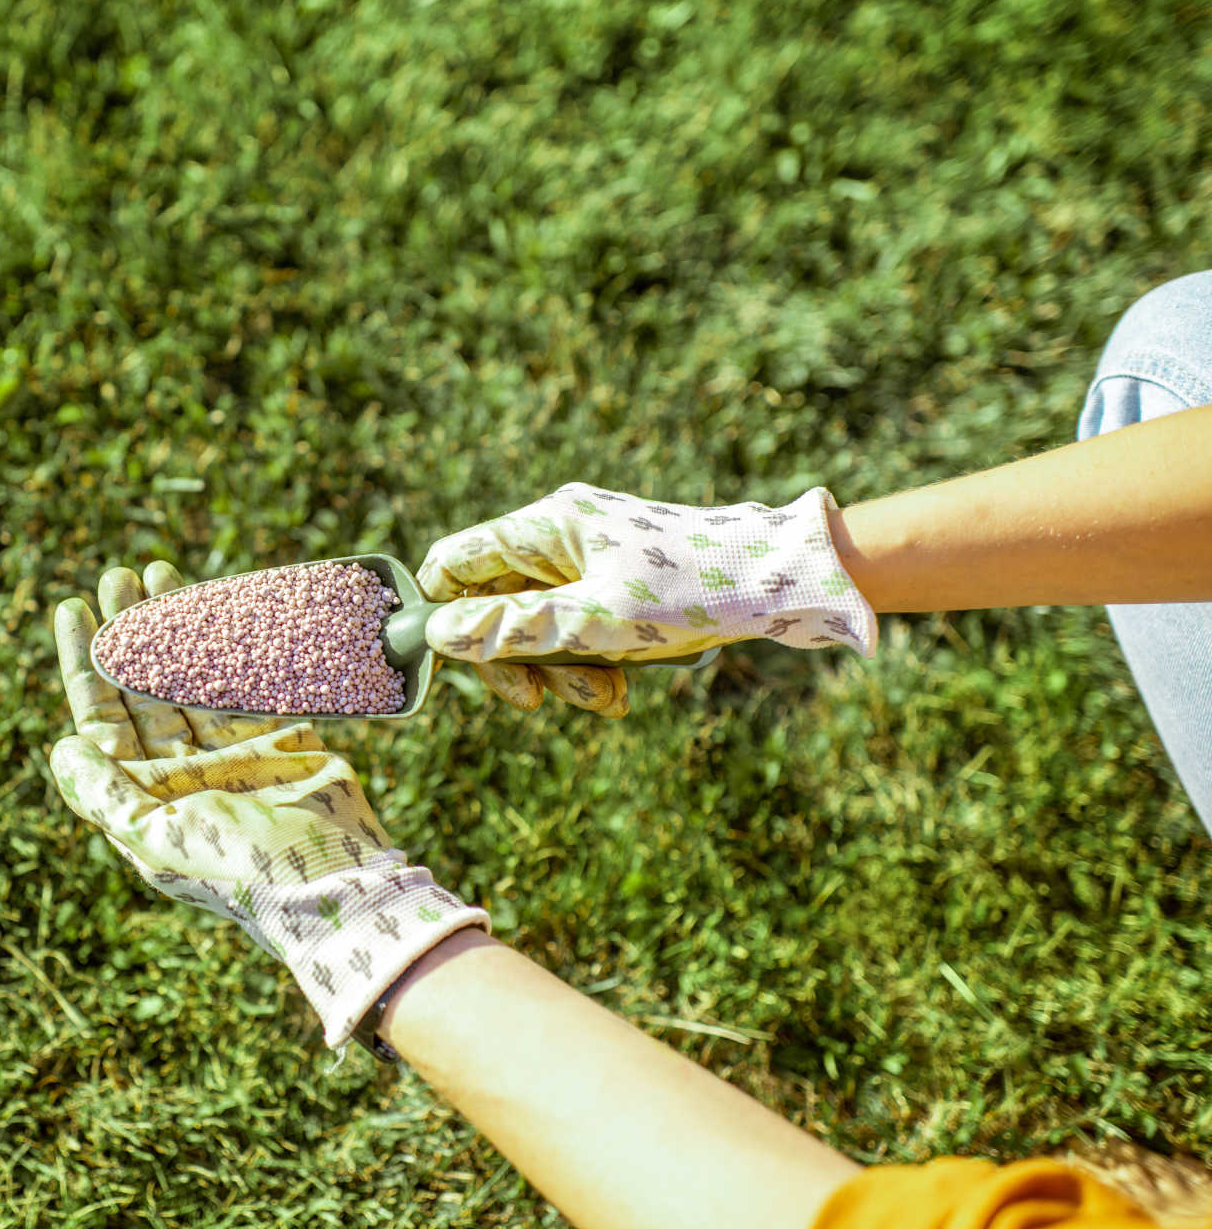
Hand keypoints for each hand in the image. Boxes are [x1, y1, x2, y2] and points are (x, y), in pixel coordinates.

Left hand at [50, 561, 488, 1046]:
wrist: (332, 882)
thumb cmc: (237, 867)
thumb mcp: (155, 835)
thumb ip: (104, 792)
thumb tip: (61, 746)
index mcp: (144, 796)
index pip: (100, 718)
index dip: (84, 662)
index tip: (74, 608)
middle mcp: (181, 772)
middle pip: (142, 687)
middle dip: (130, 631)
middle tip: (120, 575)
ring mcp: (230, 753)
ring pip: (192, 676)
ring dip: (175, 627)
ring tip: (160, 573)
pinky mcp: (280, 739)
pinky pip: (247, 682)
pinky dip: (231, 645)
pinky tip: (217, 606)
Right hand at [419, 485, 877, 673]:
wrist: (789, 580)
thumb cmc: (693, 589)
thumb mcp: (596, 620)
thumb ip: (515, 628)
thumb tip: (440, 633)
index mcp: (545, 527)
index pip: (456, 562)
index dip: (444, 613)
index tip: (458, 661)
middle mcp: (560, 538)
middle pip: (494, 604)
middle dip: (514, 659)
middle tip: (536, 701)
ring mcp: (590, 561)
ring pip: (539, 626)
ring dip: (560, 670)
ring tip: (605, 696)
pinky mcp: (619, 587)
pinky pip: (580, 630)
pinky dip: (592, 662)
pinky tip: (623, 689)